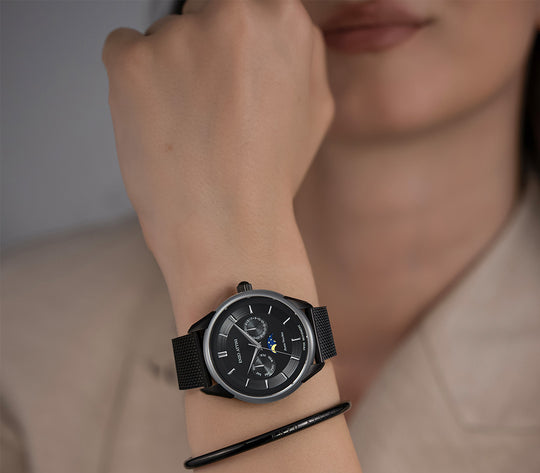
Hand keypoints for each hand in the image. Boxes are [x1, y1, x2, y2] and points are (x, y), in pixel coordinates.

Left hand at [101, 0, 334, 299]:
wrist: (230, 233)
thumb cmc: (266, 183)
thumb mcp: (312, 108)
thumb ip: (290, 58)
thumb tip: (273, 36)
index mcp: (284, 17)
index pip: (241, 8)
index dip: (232, 51)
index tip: (228, 81)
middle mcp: (234, 13)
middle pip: (201, 13)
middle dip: (200, 57)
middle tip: (208, 115)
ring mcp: (181, 35)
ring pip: (162, 39)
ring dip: (167, 76)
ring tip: (188, 135)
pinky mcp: (134, 61)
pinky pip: (122, 50)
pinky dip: (131, 86)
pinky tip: (157, 129)